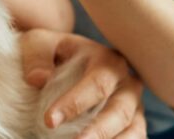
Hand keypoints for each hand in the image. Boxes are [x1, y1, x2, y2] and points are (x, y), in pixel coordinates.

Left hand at [20, 29, 145, 138]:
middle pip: (119, 110)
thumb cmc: (52, 53)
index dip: (74, 104)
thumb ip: (37, 58)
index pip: (96, 83)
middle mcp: (126, 82)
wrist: (64, 60)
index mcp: (106, 59)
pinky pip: (136, 137)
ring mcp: (133, 105)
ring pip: (133, 128)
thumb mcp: (39, 44)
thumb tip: (38, 79)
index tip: (49, 121)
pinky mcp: (134, 123)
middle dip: (98, 131)